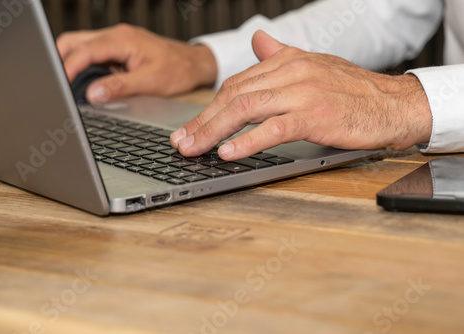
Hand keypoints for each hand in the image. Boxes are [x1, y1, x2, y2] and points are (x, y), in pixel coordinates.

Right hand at [57, 24, 216, 103]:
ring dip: (71, 62)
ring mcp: (116, 41)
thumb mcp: (150, 83)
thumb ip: (120, 87)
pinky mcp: (118, 49)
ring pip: (80, 45)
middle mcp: (116, 35)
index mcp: (122, 39)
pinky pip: (92, 53)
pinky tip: (83, 80)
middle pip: (74, 42)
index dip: (68, 67)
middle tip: (57, 85)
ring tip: (67, 84)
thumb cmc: (178, 70)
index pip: (84, 50)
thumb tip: (93, 94)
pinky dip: (83, 65)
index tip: (58, 84)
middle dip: (61, 60)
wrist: (194, 64)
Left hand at [170, 30, 431, 159]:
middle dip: (202, 121)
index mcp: (286, 62)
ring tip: (194, 149)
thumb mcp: (313, 66)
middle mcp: (290, 72)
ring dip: (214, 131)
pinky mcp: (315, 115)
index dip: (209, 107)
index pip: (236, 84)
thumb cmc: (352, 90)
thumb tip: (258, 41)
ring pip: (246, 110)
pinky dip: (248, 141)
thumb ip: (280, 55)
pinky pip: (273, 128)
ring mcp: (302, 92)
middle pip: (233, 96)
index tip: (191, 126)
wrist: (393, 103)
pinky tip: (228, 152)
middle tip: (181, 141)